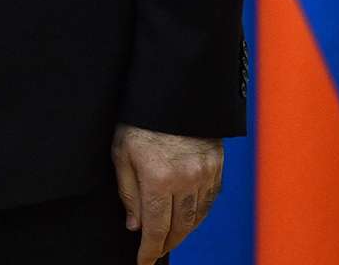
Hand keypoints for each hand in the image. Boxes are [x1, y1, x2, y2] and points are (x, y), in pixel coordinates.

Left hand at [112, 123, 223, 263]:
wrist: (171, 91)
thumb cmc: (140, 120)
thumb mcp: (121, 153)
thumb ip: (128, 192)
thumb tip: (134, 225)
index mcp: (159, 179)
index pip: (156, 228)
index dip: (149, 250)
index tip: (143, 262)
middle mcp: (186, 181)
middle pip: (180, 227)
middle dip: (167, 243)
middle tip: (155, 251)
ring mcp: (205, 174)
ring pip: (197, 217)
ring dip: (184, 231)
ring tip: (170, 237)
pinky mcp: (217, 166)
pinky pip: (210, 200)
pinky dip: (199, 214)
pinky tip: (189, 217)